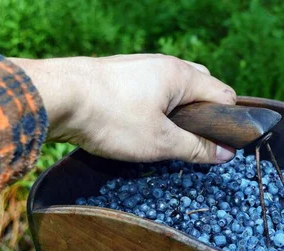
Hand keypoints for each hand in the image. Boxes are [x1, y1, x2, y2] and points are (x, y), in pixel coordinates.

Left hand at [10, 54, 236, 163]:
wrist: (55, 97)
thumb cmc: (111, 118)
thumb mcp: (160, 142)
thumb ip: (196, 147)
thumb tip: (226, 153)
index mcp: (180, 75)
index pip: (223, 94)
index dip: (228, 121)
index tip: (222, 145)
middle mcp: (162, 64)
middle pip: (200, 86)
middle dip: (203, 113)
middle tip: (193, 141)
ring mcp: (139, 66)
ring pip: (172, 88)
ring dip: (177, 110)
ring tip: (166, 136)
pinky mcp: (118, 74)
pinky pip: (150, 88)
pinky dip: (155, 105)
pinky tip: (141, 125)